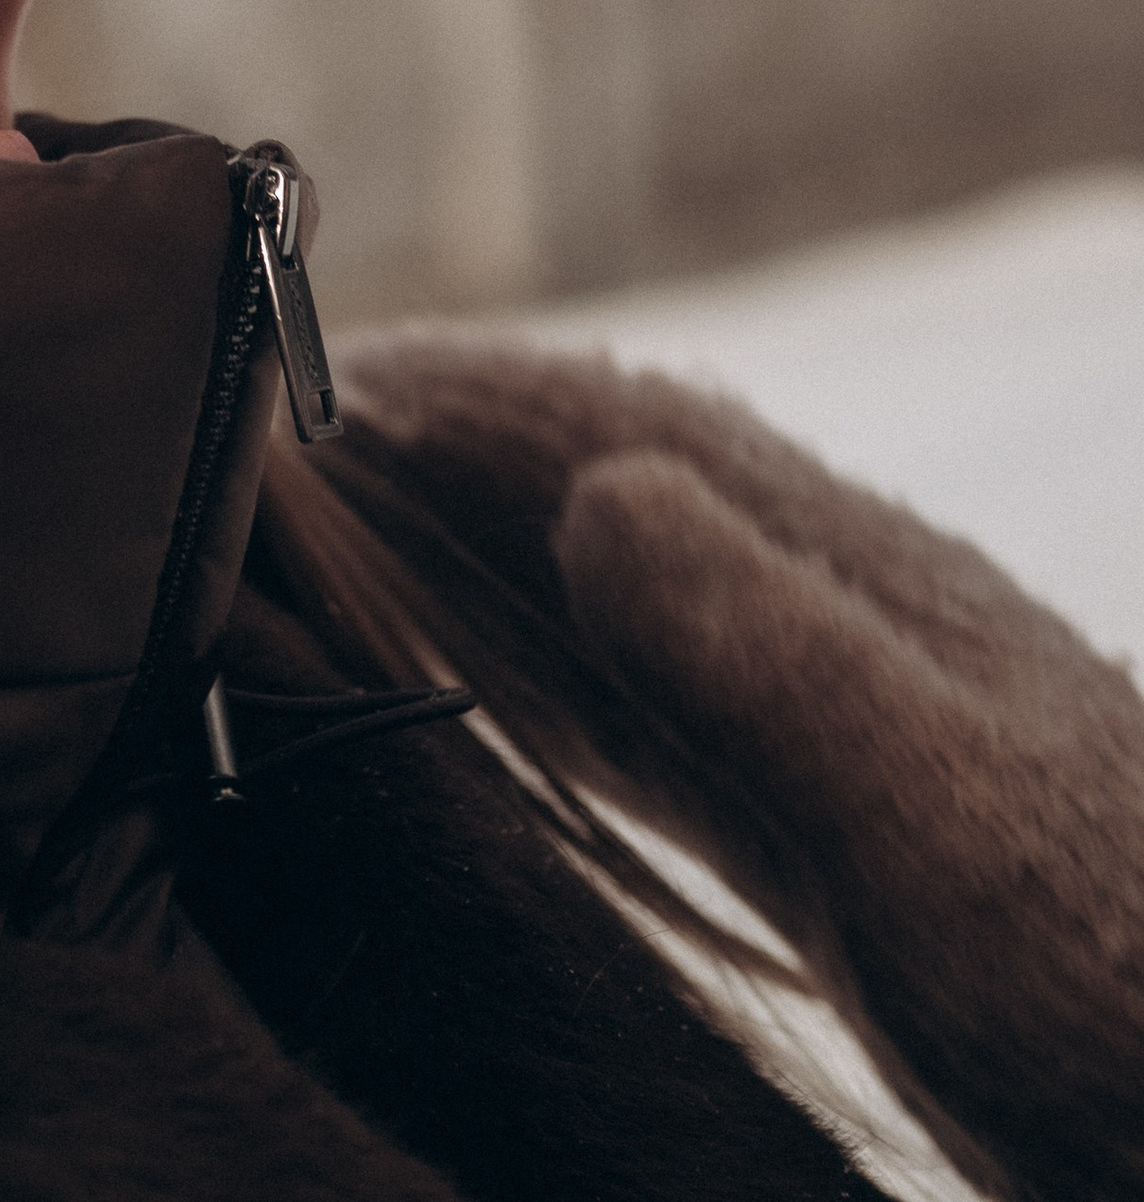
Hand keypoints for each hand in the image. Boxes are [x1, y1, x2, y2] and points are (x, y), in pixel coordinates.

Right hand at [338, 332, 1143, 1201]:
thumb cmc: (1114, 978)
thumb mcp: (933, 811)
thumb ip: (764, 646)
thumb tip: (598, 487)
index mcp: (855, 588)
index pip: (622, 434)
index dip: (467, 390)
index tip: (313, 365)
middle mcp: (847, 625)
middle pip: (618, 482)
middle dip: (458, 439)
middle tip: (283, 424)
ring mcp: (861, 721)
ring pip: (637, 582)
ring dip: (497, 531)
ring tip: (363, 518)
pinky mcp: (865, 830)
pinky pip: (671, 698)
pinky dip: (565, 654)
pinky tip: (533, 680)